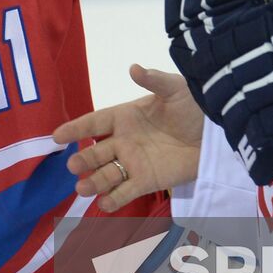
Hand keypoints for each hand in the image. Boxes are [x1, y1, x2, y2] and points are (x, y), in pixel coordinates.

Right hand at [53, 65, 203, 212]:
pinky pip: (126, 191)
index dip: (75, 129)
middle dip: (83, 160)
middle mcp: (123, 141)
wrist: (216, 131)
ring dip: (93, 182)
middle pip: (96, 153)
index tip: (57, 137)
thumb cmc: (192, 106)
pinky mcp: (148, 181)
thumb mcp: (173, 88)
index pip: (94, 123)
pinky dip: (114, 199)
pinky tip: (104, 204)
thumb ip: (153, 80)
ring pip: (107, 175)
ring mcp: (134, 163)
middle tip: (73, 166)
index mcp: (124, 117)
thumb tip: (132, 68)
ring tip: (82, 189)